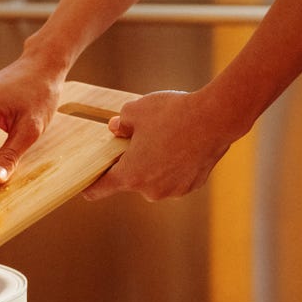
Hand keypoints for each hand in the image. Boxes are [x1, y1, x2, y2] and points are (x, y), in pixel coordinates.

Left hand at [83, 89, 239, 201]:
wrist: (216, 118)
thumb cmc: (172, 113)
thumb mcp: (135, 110)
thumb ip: (120, 123)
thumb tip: (115, 130)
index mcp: (131, 175)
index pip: (101, 189)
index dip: (91, 186)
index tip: (85, 187)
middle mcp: (151, 190)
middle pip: (131, 179)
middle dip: (131, 162)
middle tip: (138, 139)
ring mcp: (173, 190)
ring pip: (154, 178)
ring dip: (153, 165)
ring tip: (165, 138)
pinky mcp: (192, 185)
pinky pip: (173, 177)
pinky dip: (172, 166)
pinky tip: (181, 145)